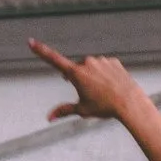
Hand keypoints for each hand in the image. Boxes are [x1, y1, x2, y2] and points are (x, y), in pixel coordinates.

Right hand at [29, 40, 147, 122]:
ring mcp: (101, 60)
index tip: (31, 42)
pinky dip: (105, 76)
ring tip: (103, 92)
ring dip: (93, 77)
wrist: (129, 102)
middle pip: (76, 70)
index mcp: (76, 73)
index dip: (41, 51)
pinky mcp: (113, 61)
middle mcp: (87, 62)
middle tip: (88, 93)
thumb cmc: (104, 107)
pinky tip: (112, 86)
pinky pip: (105, 68)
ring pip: (92, 69)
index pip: (53, 60)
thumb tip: (49, 118)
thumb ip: (64, 111)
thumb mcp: (82, 110)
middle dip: (77, 78)